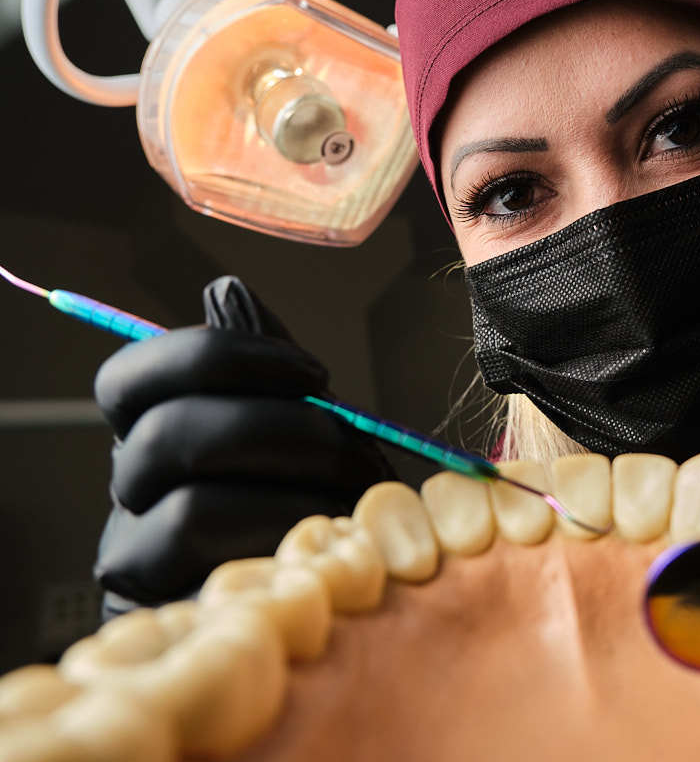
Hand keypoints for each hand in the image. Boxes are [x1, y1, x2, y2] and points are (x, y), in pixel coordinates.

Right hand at [93, 276, 393, 616]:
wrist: (333, 584)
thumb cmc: (315, 488)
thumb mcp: (300, 419)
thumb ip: (265, 363)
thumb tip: (226, 291)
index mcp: (151, 428)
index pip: (130, 377)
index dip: (220, 357)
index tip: (315, 373)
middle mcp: (130, 489)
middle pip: (169, 435)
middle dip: (284, 432)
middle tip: (354, 445)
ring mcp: (140, 558)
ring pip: (192, 511)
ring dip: (299, 495)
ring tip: (359, 500)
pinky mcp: (174, 616)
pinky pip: (228, 575)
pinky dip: (298, 548)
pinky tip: (340, 542)